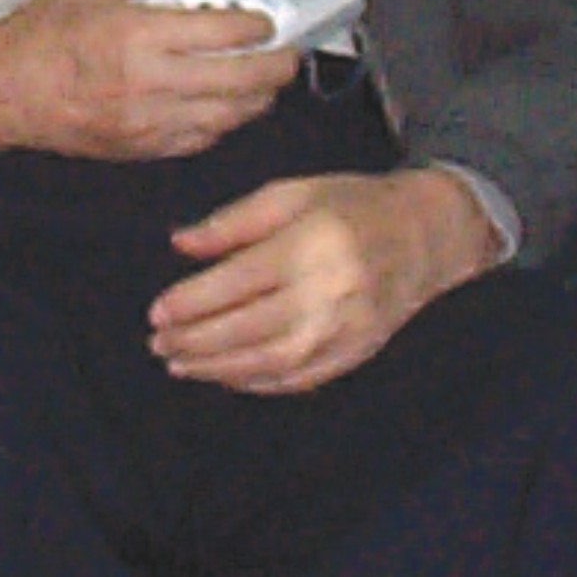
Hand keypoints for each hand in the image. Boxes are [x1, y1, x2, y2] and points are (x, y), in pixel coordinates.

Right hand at [0, 0, 298, 159]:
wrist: (5, 91)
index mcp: (138, 33)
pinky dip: (225, 121)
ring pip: (231, 116)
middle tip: (287, 52)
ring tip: (265, 78)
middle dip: (278, 65)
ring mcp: (150, 121)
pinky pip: (204, 139)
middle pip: (242, 79)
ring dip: (258, 97)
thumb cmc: (44, 34)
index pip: (225, 32)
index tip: (268, 19)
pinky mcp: (145, 148)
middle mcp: (150, 82)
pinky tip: (226, 104)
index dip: (259, 24)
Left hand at [146, 167, 501, 394]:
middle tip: (158, 344)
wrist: (422, 237)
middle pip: (248, 328)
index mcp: (308, 247)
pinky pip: (298, 379)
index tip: (155, 313)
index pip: (236, 284)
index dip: (191, 303)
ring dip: (218, 368)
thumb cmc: (347, 207)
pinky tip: (225, 376)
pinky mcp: (355, 354)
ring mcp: (344, 331)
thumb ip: (233, 221)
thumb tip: (179, 244)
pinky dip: (256, 382)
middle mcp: (327, 295)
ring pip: (269, 361)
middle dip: (196, 341)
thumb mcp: (290, 194)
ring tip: (179, 364)